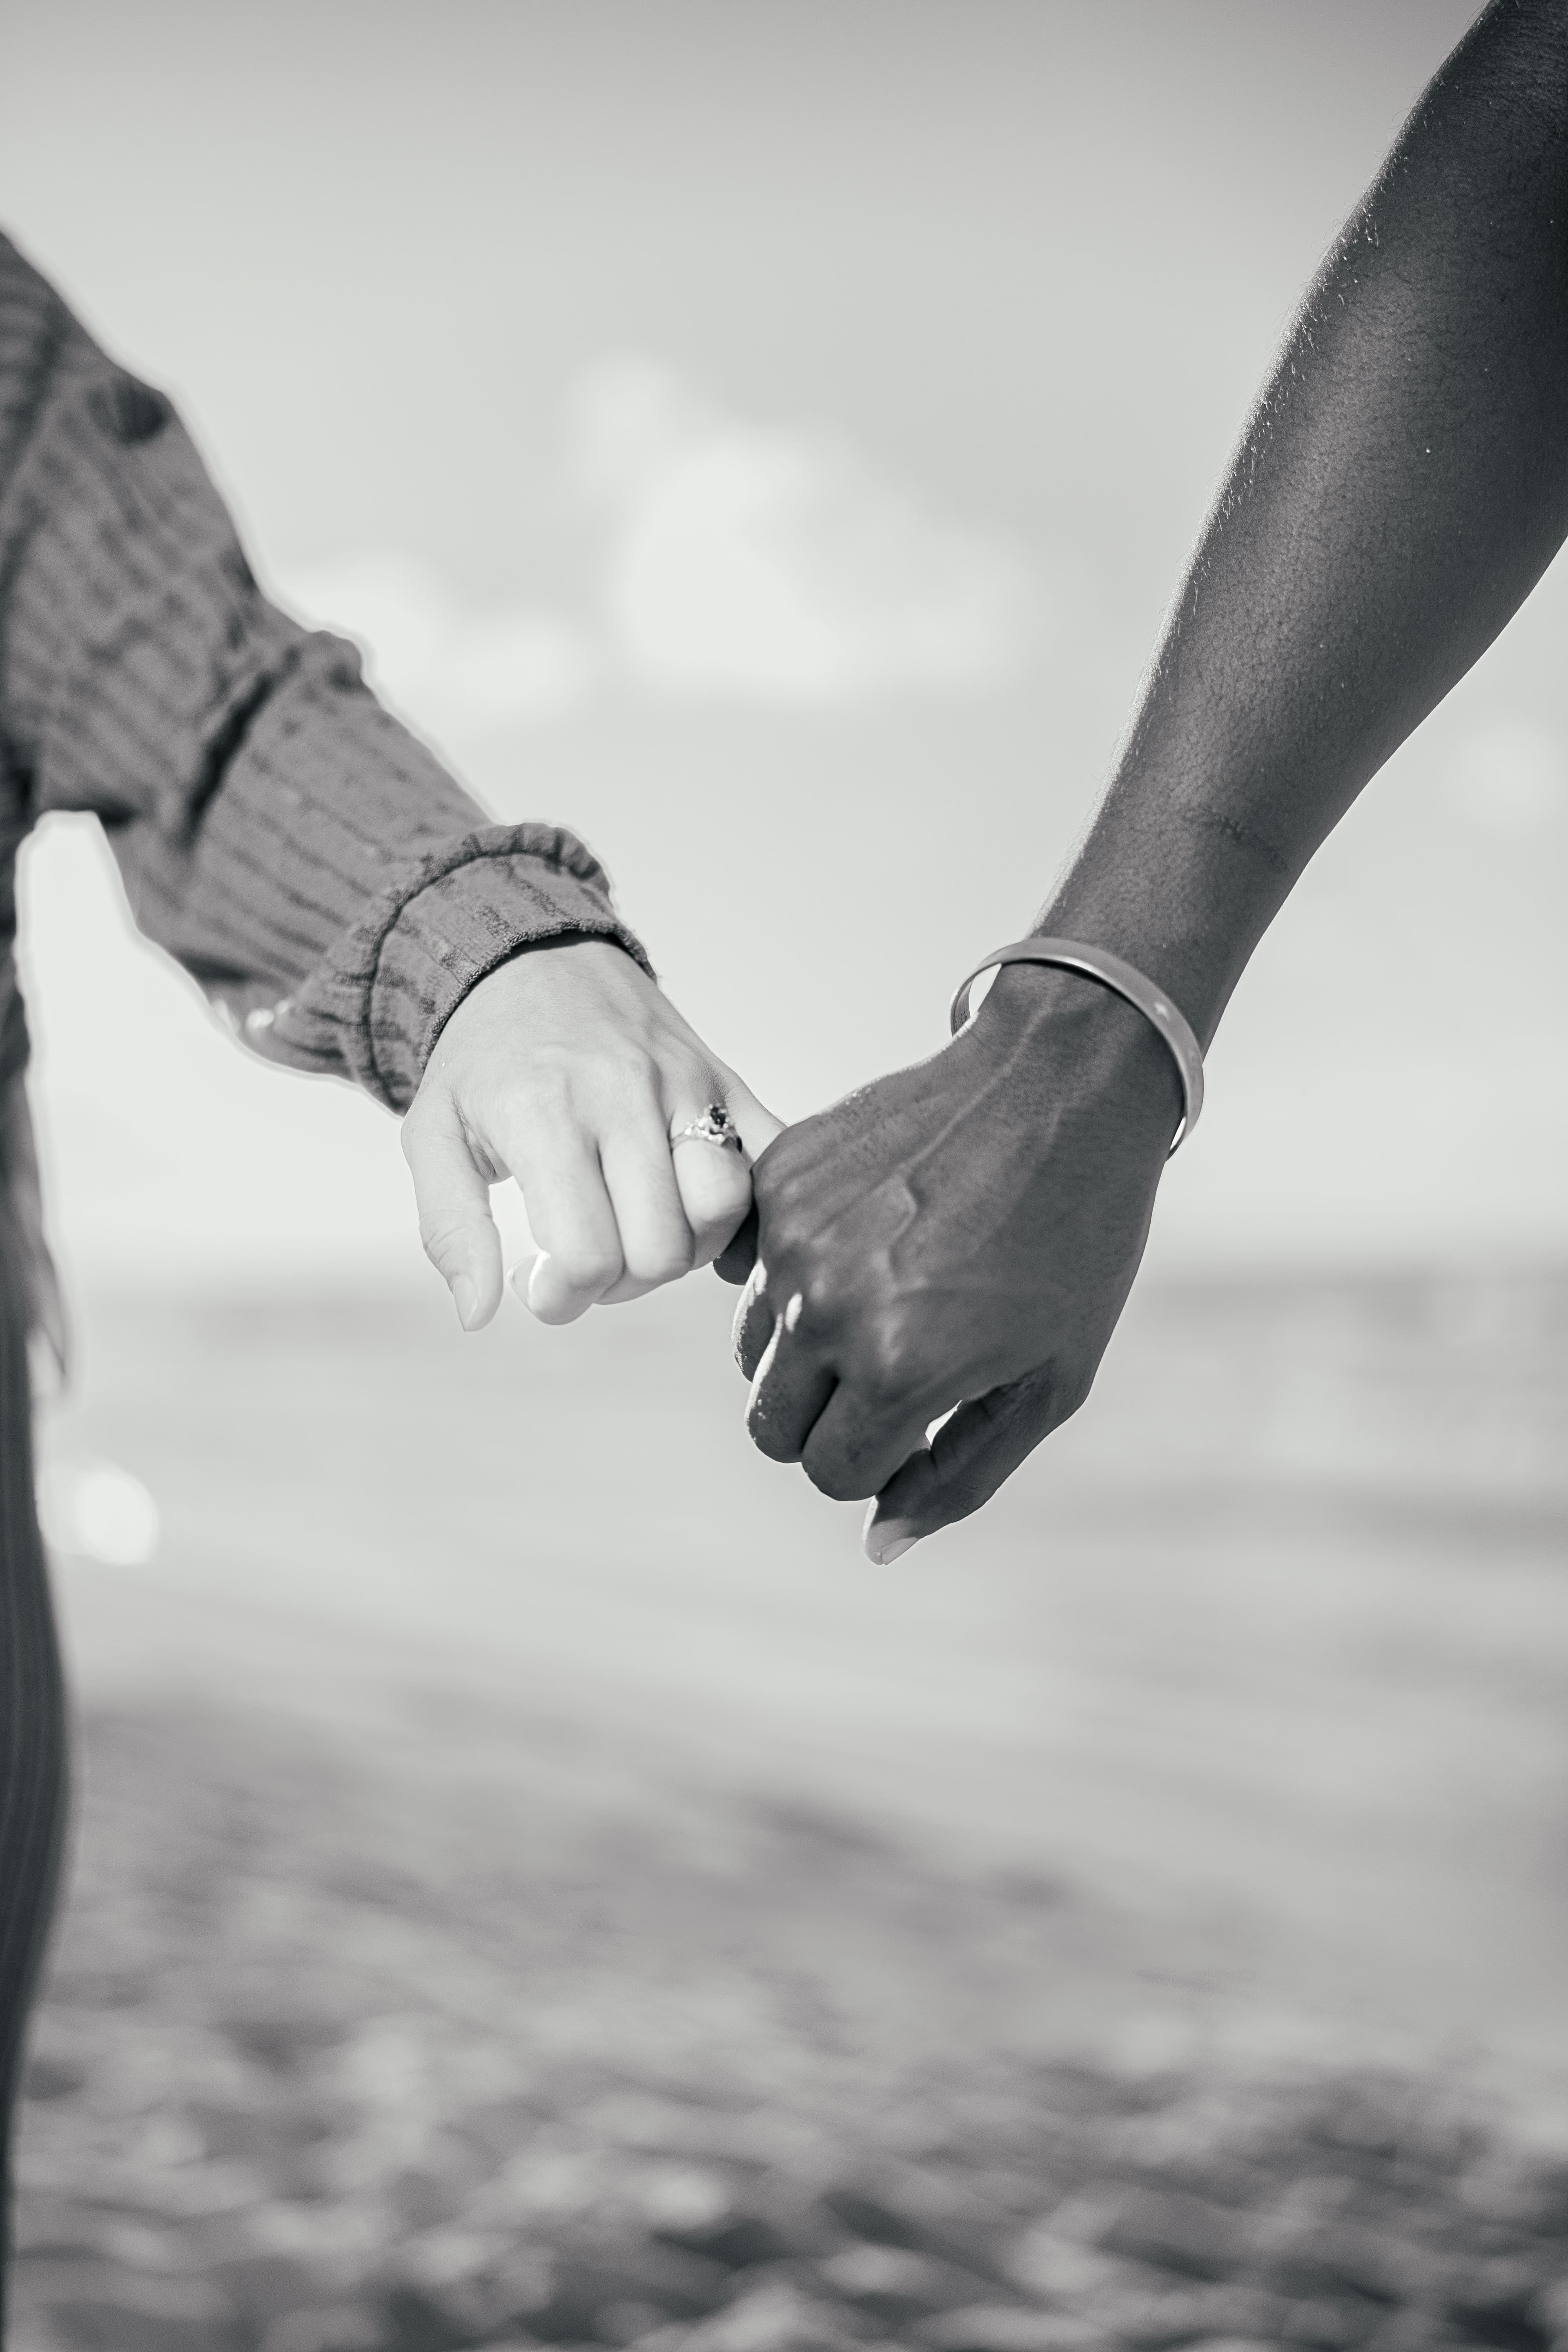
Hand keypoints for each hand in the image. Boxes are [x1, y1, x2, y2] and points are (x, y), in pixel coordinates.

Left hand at [402, 938, 781, 1326]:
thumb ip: (450, 1229)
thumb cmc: (480, 1061)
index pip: (588, 1256)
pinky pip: (773, 1157)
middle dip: (621, 1283)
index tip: (537, 1279)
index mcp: (545, 1111)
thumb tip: (480, 1315)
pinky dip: (751, 1201)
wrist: (531, 958)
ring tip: (637, 1231)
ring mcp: (686, 1082)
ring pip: (724, 1210)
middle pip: (662, 1250)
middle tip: (585, 1256)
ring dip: (685, 1249)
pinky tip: (699, 1212)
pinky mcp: (725, 1076)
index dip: (563, 1297)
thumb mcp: (432, 1136)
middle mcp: (624, 1092)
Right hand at [731, 968, 1182, 1558]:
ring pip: (754, 1351)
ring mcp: (790, 1237)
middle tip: (901, 1369)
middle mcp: (827, 1305)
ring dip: (809, 1347)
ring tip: (892, 1294)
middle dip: (831, 1421)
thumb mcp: (1049, 1380)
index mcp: (899, 1367)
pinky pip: (752, 1267)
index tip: (927, 1416)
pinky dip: (798, 1271)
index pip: (831, 1472)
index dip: (880, 1461)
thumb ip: (961, 1476)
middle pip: (772, 1426)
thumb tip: (876, 1544)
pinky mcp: (777, 1179)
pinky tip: (872, 1234)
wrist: (1059, 1084)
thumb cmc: (1074, 1240)